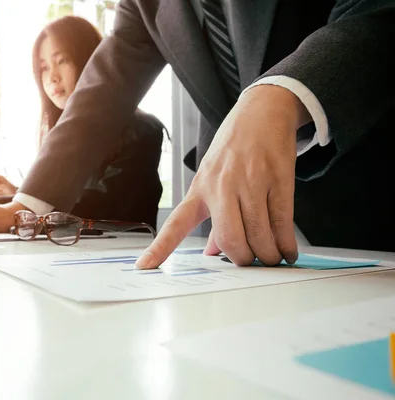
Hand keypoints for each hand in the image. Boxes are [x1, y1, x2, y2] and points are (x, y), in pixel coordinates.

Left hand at [136, 85, 310, 268]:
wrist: (261, 112)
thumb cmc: (233, 147)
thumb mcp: (212, 177)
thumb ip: (212, 217)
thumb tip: (210, 251)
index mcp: (200, 189)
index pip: (175, 223)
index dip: (159, 248)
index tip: (144, 266)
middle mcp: (221, 187)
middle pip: (230, 239)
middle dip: (242, 259)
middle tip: (250, 261)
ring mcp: (250, 182)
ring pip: (258, 234)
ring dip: (267, 254)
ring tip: (270, 256)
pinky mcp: (277, 179)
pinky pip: (282, 222)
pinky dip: (286, 244)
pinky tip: (287, 251)